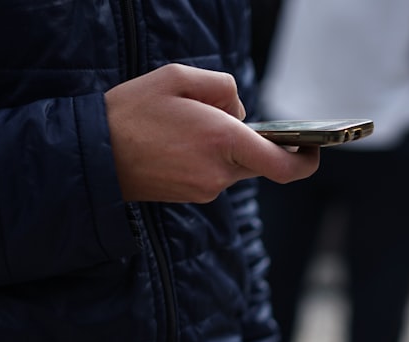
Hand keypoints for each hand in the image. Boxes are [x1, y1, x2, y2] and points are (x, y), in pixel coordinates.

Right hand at [105, 63, 318, 202]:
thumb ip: (223, 87)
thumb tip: (240, 112)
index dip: (307, 160)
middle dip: (254, 139)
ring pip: (237, 165)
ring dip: (226, 145)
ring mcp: (207, 189)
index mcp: (223, 140)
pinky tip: (179, 142)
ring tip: (186, 124)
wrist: (93, 156)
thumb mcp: (179, 77)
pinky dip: (209, 156)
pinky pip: (216, 173)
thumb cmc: (133, 111)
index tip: (314, 149)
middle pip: (260, 160)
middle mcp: (221, 172)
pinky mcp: (194, 196)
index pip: (284, 165)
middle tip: (224, 115)